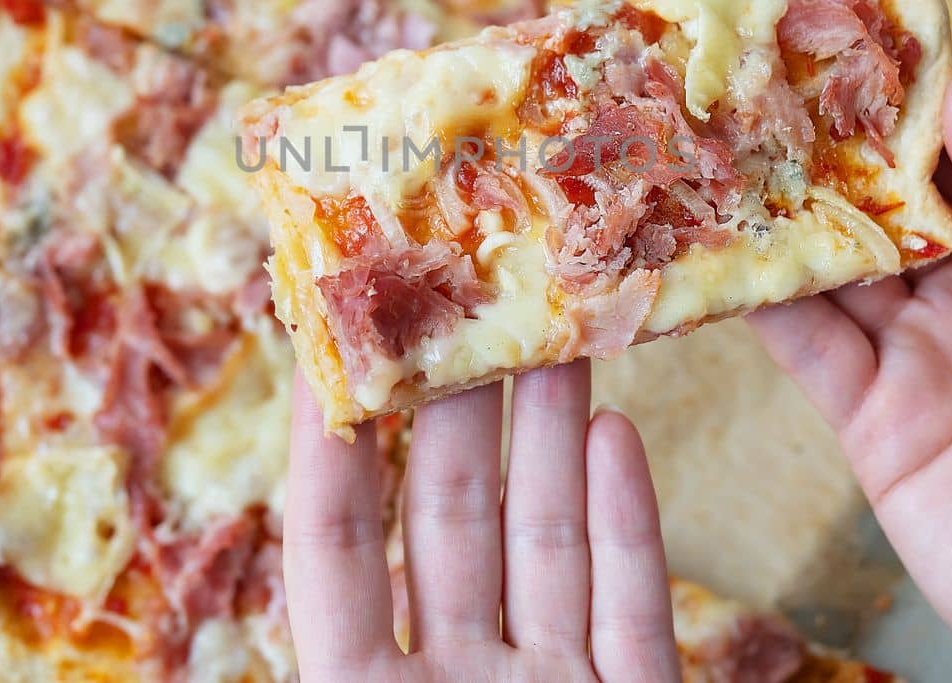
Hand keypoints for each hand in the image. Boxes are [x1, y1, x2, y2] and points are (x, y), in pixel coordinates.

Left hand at [284, 361, 680, 681]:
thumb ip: (345, 640)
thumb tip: (319, 490)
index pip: (336, 548)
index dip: (331, 450)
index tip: (333, 349)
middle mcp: (459, 682)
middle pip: (452, 522)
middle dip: (462, 409)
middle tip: (469, 307)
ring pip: (548, 544)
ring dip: (552, 438)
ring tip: (555, 338)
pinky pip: (632, 608)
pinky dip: (628, 524)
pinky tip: (616, 434)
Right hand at [752, 68, 951, 681]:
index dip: (902, 104)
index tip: (840, 44)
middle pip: (881, 204)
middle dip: (817, 150)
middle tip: (748, 86)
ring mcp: (925, 359)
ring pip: (829, 267)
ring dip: (773, 215)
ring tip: (712, 155)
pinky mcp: (877, 427)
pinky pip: (804, 349)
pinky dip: (754, 304)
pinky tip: (718, 258)